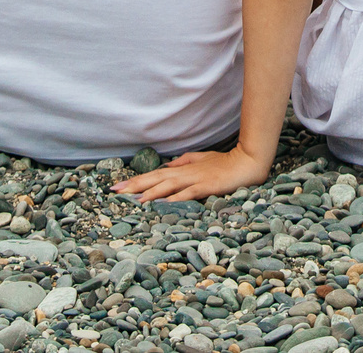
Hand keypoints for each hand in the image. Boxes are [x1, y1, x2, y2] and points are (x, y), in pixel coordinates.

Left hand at [117, 146, 271, 202]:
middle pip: (156, 179)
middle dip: (135, 186)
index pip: (154, 175)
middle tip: (115, 192)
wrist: (246, 162)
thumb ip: (183, 162)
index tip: (117, 187)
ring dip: (150, 192)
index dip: (136, 181)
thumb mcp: (201, 159)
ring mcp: (196, 179)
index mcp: (182, 168)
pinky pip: (189, 193)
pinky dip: (176, 198)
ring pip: (169, 185)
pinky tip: (165, 203)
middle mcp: (185, 173)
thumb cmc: (224, 162)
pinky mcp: (208, 186)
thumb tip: (167, 165)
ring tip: (134, 199)